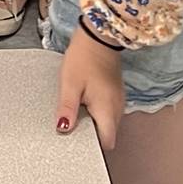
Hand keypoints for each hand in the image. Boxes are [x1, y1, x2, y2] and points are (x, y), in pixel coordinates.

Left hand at [56, 29, 124, 150]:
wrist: (98, 36)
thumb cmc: (83, 58)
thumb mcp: (69, 84)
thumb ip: (67, 109)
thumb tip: (63, 129)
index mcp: (107, 111)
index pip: (107, 142)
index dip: (92, 147)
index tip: (77, 142)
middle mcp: (117, 109)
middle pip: (107, 134)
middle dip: (90, 135)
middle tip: (73, 125)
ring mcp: (118, 101)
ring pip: (107, 123)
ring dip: (93, 122)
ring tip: (76, 112)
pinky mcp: (115, 93)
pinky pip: (107, 111)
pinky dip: (97, 112)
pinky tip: (84, 102)